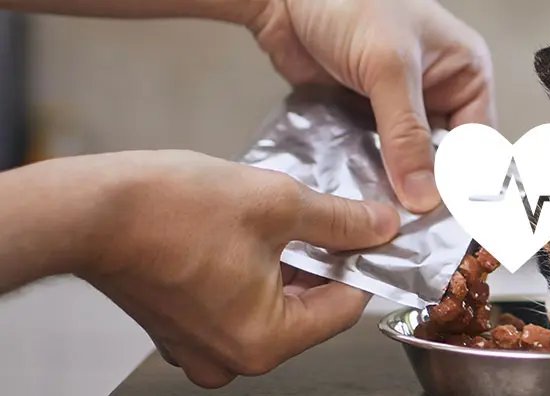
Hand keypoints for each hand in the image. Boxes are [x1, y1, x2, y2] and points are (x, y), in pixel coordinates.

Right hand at [73, 150, 399, 387]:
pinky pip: (236, 302)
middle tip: (333, 217)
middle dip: (323, 260)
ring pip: (272, 303)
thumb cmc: (170, 211)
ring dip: (288, 262)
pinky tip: (249, 232)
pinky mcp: (179, 327)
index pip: (344, 307)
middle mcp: (232, 357)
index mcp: (264, 341)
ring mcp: (200, 346)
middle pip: (307, 308)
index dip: (363, 263)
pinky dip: (252, 270)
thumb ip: (340, 222)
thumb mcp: (279, 204)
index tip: (373, 234)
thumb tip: (380, 226)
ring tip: (285, 218)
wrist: (88, 209)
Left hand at [249, 0, 495, 212]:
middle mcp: (440, 93)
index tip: (445, 220)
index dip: (464, 182)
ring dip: (397, 188)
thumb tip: (424, 196)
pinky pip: (376, 157)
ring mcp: (401, 107)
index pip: (477, 142)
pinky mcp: (366, 118)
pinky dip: (370, 178)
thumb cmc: (348, 2)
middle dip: (429, 191)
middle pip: (446, 159)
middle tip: (415, 230)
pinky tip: (362, 201)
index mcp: (466, 73)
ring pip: (410, 163)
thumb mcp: (388, 68)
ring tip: (387, 223)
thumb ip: (406, 135)